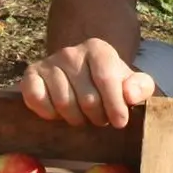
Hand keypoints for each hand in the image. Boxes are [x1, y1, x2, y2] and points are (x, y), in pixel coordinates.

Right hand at [18, 39, 154, 127]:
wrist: (81, 74)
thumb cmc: (109, 83)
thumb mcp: (131, 82)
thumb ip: (141, 87)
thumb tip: (130, 96)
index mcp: (97, 49)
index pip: (107, 80)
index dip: (115, 106)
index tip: (120, 123)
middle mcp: (71, 52)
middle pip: (87, 98)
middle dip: (96, 117)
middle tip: (99, 119)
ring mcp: (49, 62)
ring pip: (64, 103)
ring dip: (75, 119)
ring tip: (82, 116)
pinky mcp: (31, 75)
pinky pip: (37, 100)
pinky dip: (48, 113)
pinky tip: (58, 113)